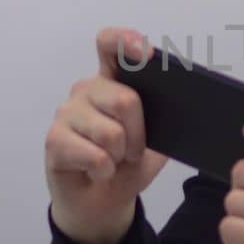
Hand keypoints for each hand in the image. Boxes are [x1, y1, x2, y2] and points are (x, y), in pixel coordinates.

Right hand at [45, 27, 169, 243]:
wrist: (102, 202)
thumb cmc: (127, 165)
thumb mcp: (158, 142)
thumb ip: (167, 119)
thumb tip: (189, 106)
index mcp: (112, 80)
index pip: (110, 44)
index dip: (125, 41)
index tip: (146, 54)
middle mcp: (87, 89)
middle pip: (125, 99)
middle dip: (139, 134)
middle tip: (131, 150)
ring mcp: (67, 112)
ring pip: (111, 132)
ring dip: (120, 156)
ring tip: (112, 161)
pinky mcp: (54, 139)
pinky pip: (95, 156)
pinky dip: (104, 171)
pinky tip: (97, 172)